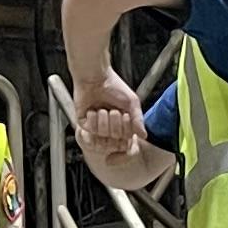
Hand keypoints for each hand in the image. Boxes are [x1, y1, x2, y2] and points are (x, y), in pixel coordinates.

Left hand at [73, 63, 145, 177]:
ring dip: (105, 120)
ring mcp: (97, 126)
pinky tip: (93, 110)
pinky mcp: (84, 123)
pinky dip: (93, 119)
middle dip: (118, 124)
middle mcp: (110, 127)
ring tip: (104, 108)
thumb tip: (144, 135)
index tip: (128, 150)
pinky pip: (91, 130)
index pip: (126, 145)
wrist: (95, 76)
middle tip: (116, 111)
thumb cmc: (113, 85)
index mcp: (123, 124)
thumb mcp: (132, 102)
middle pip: (117, 140)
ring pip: (103, 135)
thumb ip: (138, 119)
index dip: (127, 151)